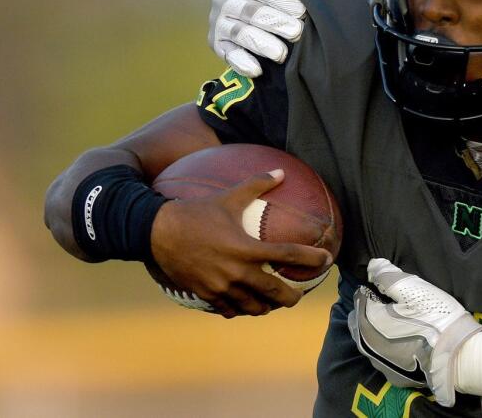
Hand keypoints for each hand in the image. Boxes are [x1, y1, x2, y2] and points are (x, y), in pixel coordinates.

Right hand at [149, 170, 332, 317]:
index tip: (325, 260)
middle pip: (275, 292)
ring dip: (267, 306)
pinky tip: (245, 304)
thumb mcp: (228, 197)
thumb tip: (281, 172)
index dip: (311, 259)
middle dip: (291, 297)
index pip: (288, 256)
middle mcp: (237, 272)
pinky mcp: (207, 296)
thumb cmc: (195, 212)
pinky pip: (230, 309)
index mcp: (247, 248)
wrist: (156, 233)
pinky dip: (241, 308)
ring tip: (273, 302)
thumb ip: (256, 184)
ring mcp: (222, 287)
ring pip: (254, 307)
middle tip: (298, 294)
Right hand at [209, 0, 305, 77]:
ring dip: (261, 44)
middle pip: (250, 12)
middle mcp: (224, 0)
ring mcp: (219, 24)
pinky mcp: (218, 45)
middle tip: (296, 32)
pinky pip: (228, 55)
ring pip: (240, 34)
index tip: (301, 10)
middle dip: (274, 22)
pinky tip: (257, 69)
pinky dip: (241, 62)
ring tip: (281, 53)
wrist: (253, 13)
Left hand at [349, 258, 481, 406]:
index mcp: (367, 321)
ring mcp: (379, 364)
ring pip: (370, 340)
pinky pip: (384, 356)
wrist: (458, 356)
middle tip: (397, 306)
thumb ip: (387, 276)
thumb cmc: (434, 318)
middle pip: (361, 321)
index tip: (393, 291)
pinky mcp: (394, 376)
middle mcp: (366, 345)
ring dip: (379, 330)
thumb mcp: (413, 290)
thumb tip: (371, 266)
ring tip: (403, 324)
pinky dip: (390, 347)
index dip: (376, 290)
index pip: (360, 298)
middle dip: (372, 311)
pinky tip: (408, 343)